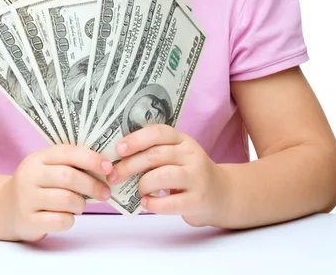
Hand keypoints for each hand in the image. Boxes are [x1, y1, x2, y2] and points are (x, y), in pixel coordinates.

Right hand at [0, 144, 113, 241]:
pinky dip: (70, 219)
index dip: (91, 158)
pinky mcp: (27, 220)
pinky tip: (66, 216)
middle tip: (104, 192)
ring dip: (81, 204)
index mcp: (38, 158)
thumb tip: (105, 168)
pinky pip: (60, 220)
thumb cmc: (37, 185)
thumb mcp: (47, 168)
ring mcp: (26, 198)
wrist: (5, 207)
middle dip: (92, 185)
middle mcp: (30, 175)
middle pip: (68, 177)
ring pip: (66, 199)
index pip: (68, 152)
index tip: (108, 167)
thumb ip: (70, 164)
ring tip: (80, 205)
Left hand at [107, 124, 228, 226]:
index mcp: (182, 140)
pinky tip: (146, 203)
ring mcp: (197, 177)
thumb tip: (118, 158)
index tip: (118, 149)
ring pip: (163, 176)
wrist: (222, 194)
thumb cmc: (188, 173)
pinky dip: (153, 204)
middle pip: (155, 155)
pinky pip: (170, 203)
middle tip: (114, 175)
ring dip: (143, 183)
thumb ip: (154, 152)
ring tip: (138, 190)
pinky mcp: (198, 200)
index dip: (136, 139)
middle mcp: (191, 154)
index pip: (158, 132)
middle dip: (130, 165)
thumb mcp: (176, 155)